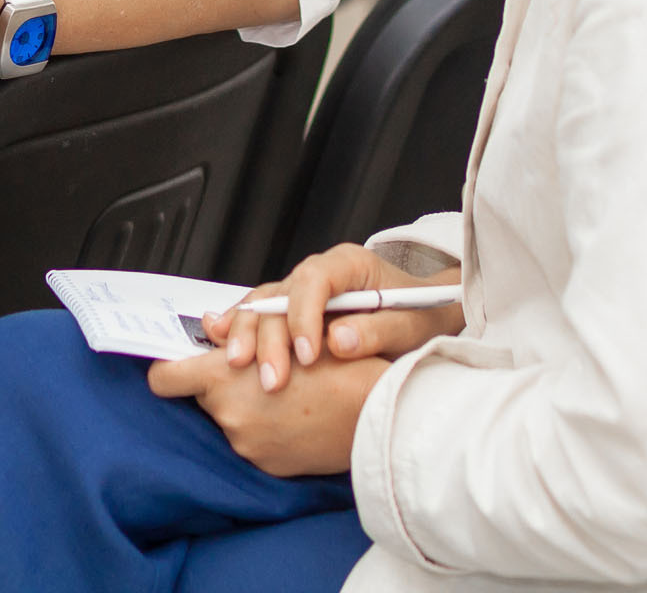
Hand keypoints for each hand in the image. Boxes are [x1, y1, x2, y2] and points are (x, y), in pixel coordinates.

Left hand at [149, 346, 391, 476]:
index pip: (164, 378)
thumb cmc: (337, 363)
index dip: (168, 369)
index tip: (177, 364)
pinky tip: (294, 416)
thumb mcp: (284, 333)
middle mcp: (229, 415)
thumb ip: (237, 333)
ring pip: (229, 417)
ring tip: (284, 391)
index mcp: (225, 378)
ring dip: (245, 405)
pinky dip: (265, 428)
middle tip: (256, 368)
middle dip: (221, 382)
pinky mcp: (266, 465)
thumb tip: (208, 326)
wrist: (378, 412)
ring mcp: (246, 445)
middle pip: (203, 394)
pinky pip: (253, 440)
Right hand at [206, 244, 464, 393]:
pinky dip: (239, 328)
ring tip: (240, 368)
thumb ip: (379, 330)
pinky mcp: (292, 310)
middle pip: (280, 294)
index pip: (315, 280)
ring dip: (248, 335)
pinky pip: (259, 314)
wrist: (425, 314)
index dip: (304, 316)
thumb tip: (339, 341)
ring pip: (262, 304)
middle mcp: (319, 272)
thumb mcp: (413, 326)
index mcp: (349, 265)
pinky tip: (221, 343)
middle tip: (272, 379)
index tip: (307, 355)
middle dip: (270, 336)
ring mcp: (301, 290)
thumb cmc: (422, 316)